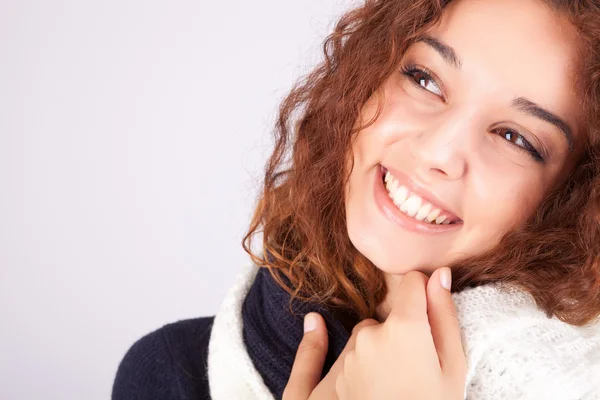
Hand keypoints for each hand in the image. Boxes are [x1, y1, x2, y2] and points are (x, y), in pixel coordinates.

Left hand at [282, 267, 466, 399]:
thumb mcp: (453, 366)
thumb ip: (445, 315)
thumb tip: (440, 274)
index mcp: (404, 326)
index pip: (412, 282)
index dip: (424, 294)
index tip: (430, 312)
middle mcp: (370, 333)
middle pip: (390, 315)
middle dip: (404, 331)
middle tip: (420, 366)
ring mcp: (350, 355)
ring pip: (370, 336)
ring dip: (383, 348)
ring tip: (400, 381)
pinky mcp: (336, 375)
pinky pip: (348, 354)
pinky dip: (358, 359)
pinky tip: (357, 363)